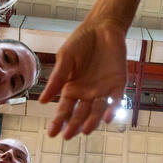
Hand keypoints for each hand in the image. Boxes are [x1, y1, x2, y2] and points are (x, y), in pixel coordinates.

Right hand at [39, 20, 127, 139]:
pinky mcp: (118, 84)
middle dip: (74, 125)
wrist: (102, 27)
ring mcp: (103, 90)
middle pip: (80, 113)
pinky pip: (116, 100)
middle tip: (68, 135)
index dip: (58, 122)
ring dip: (92, 121)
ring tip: (85, 130)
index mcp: (72, 88)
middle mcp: (87, 93)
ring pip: (98, 110)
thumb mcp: (65, 59)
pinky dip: (112, 109)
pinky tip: (107, 118)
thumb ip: (57, 79)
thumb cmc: (80, 42)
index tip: (52, 134)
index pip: (64, 110)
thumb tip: (43, 101)